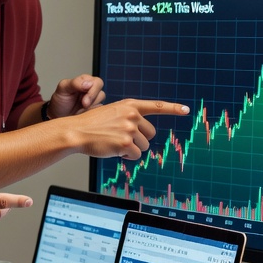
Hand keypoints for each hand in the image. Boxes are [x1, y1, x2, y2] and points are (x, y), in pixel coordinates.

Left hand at [47, 74, 105, 116]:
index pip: (97, 83)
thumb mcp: (63, 88)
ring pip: (101, 104)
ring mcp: (94, 102)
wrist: (57, 115)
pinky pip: (100, 113)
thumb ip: (75, 83)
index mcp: (85, 81)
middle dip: (92, 101)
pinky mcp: (95, 112)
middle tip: (84, 106)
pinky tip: (83, 115)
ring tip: (79, 110)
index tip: (84, 101)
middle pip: (102, 93)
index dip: (92, 92)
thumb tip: (89, 83)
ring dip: (91, 109)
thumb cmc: (60, 100)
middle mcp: (92, 90)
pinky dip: (92, 115)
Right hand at [67, 99, 189, 159]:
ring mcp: (130, 129)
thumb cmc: (92, 125)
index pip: (157, 106)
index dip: (173, 109)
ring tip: (115, 144)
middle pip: (151, 134)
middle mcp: (133, 115)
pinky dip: (127, 157)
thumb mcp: (112, 112)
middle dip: (140, 140)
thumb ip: (129, 117)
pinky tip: (114, 150)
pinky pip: (136, 156)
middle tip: (123, 140)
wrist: (76, 131)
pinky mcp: (126, 144)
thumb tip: (144, 133)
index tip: (186, 110)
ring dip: (132, 150)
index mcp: (130, 105)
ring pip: (144, 147)